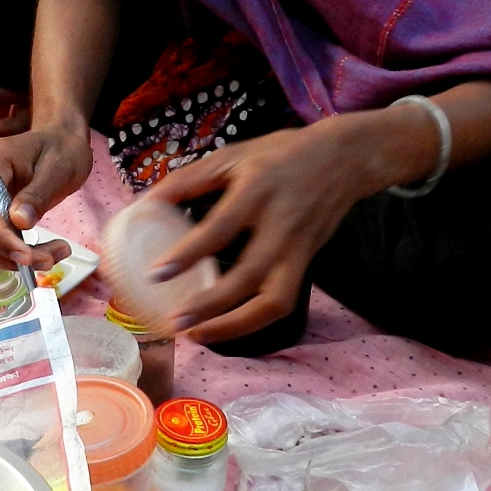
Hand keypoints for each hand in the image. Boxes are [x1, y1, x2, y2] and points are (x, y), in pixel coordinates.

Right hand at [0, 123, 90, 271]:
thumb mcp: (59, 169)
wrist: (59, 142)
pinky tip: (41, 252)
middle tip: (49, 260)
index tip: (27, 257)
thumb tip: (19, 223)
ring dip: (11, 258)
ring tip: (53, 254)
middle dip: (8, 253)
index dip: (0, 238)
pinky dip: (10, 254)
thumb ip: (38, 195)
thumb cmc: (61, 150)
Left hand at [142, 107, 438, 343]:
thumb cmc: (282, 154)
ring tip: (199, 335)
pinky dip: (253, 320)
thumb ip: (189, 179)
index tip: (156, 274)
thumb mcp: (233, 155)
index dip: (188, 254)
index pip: (221, 228)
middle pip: (249, 277)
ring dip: (236, 326)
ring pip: (274, 302)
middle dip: (211, 306)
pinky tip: (225, 326)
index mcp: (257, 191)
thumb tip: (144, 203)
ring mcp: (298, 249)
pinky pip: (282, 302)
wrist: (346, 159)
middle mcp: (280, 225)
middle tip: (176, 322)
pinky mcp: (308, 263)